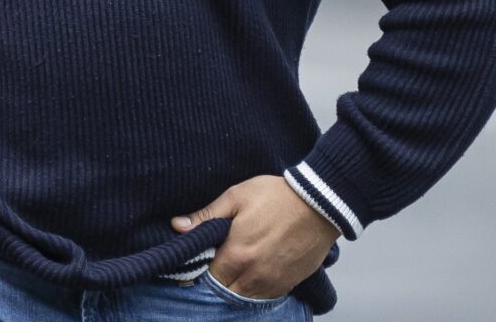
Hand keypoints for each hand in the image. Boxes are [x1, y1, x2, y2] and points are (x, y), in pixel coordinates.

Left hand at [171, 174, 339, 299]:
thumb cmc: (275, 196)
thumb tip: (177, 226)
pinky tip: (253, 271)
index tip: (200, 258)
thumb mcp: (236, 197)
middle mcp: (252, 276)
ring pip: (243, 298)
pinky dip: (255, 289)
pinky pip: (264, 297)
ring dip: (235, 286)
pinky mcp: (287, 284)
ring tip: (235, 265)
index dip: (200, 269)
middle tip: (217, 261)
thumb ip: (206, 216)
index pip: (207, 277)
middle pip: (224, 291)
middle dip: (217, 279)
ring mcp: (271, 284)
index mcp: (236, 255)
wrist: (318, 203)